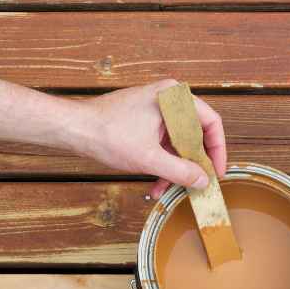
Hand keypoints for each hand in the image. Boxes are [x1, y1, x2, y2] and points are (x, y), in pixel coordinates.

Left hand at [64, 79, 226, 198]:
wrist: (72, 128)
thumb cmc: (106, 132)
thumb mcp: (149, 158)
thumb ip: (180, 171)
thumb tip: (203, 181)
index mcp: (174, 98)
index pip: (211, 123)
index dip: (218, 151)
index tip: (216, 173)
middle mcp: (168, 99)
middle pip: (195, 134)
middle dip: (193, 164)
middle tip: (196, 185)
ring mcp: (156, 109)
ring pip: (177, 142)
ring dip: (175, 168)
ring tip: (168, 191)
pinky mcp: (144, 120)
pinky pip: (163, 143)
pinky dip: (162, 163)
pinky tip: (155, 184)